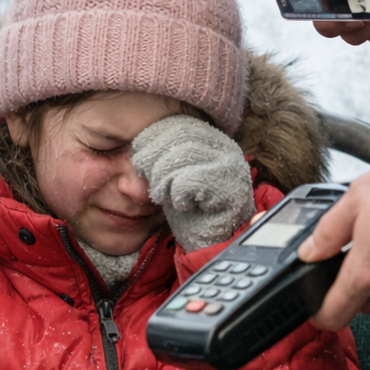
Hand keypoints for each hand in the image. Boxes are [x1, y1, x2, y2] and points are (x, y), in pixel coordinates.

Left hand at [131, 115, 253, 251]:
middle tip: (151, 181)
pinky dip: (179, 192)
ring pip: (186, 153)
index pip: (178, 123)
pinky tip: (181, 204)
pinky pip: (193, 180)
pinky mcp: (233, 192)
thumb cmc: (185, 211)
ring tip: (164, 195)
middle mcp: (226, 148)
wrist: (205, 246)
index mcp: (211, 139)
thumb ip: (159, 154)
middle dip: (156, 158)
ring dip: (164, 177)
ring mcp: (233, 168)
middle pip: (181, 134)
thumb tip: (136, 144)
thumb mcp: (167, 175)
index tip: (141, 160)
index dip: (153, 139)